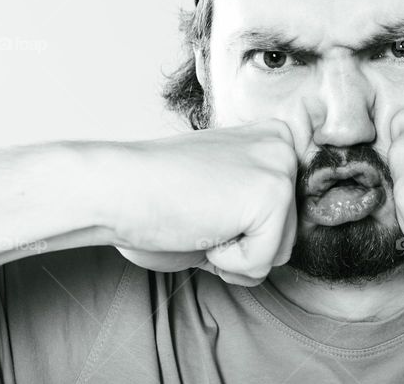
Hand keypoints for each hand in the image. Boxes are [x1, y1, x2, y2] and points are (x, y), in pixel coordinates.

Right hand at [97, 120, 297, 285]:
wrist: (116, 190)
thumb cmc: (156, 194)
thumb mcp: (222, 188)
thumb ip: (257, 204)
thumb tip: (284, 239)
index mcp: (272, 139)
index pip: (283, 216)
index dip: (241, 228)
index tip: (207, 203)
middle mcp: (283, 147)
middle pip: (287, 236)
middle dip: (242, 245)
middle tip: (201, 214)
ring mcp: (281, 168)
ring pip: (279, 253)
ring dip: (235, 255)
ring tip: (203, 219)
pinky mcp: (273, 196)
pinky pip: (261, 263)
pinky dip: (226, 261)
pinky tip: (202, 226)